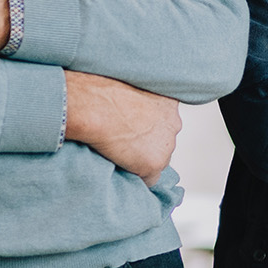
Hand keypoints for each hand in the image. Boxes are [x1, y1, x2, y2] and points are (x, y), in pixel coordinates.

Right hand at [64, 72, 182, 182]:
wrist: (94, 107)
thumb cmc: (101, 93)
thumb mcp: (128, 88)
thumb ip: (137, 101)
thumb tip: (127, 111)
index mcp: (169, 101)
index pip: (163, 122)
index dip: (146, 127)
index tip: (133, 127)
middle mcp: (174, 122)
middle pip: (162, 141)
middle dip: (146, 142)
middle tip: (124, 139)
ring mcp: (166, 145)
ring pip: (156, 159)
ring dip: (142, 158)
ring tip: (118, 151)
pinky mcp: (154, 164)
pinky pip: (149, 179)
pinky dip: (137, 176)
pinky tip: (121, 166)